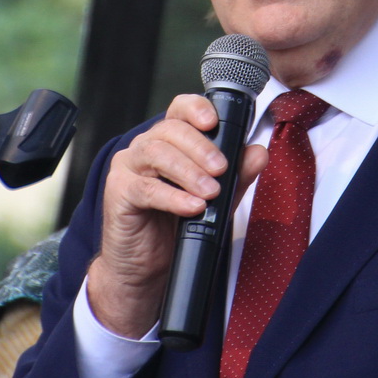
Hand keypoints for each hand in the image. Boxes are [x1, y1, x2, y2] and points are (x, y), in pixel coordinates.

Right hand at [87, 94, 268, 337]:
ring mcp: (128, 168)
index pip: (180, 109)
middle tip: (222, 169)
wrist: (145, 268)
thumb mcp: (216, 199)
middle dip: (201, 147)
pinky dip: (173, 197)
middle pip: (170, 130)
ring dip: (189, 171)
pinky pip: (145, 188)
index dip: (196, 108)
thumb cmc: (175, 227)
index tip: (214, 122)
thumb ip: (236, 175)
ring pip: (157, 153)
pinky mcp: (118, 193)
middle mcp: (145, 147)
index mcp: (168, 141)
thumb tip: (258, 153)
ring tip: (211, 192)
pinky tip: (193, 207)